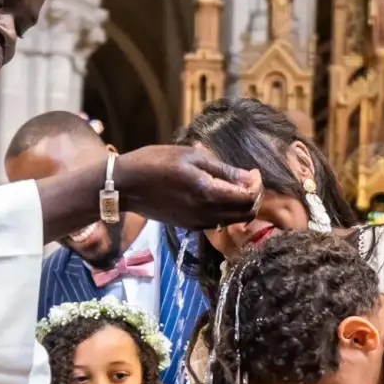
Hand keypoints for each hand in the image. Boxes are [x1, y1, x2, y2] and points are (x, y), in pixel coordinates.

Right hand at [112, 145, 262, 230]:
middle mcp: (206, 213)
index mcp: (208, 193)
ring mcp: (197, 223)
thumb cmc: (156, 162)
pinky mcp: (189, 226)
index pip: (248, 198)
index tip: (252, 171)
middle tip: (248, 180)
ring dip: (240, 206)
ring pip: (233, 221)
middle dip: (253, 197)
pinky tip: (217, 197)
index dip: (257, 185)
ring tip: (234, 187)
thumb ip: (223, 169)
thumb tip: (249, 176)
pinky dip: (226, 213)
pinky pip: (217, 223)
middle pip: (245, 214)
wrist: (126, 185)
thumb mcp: (191, 156)